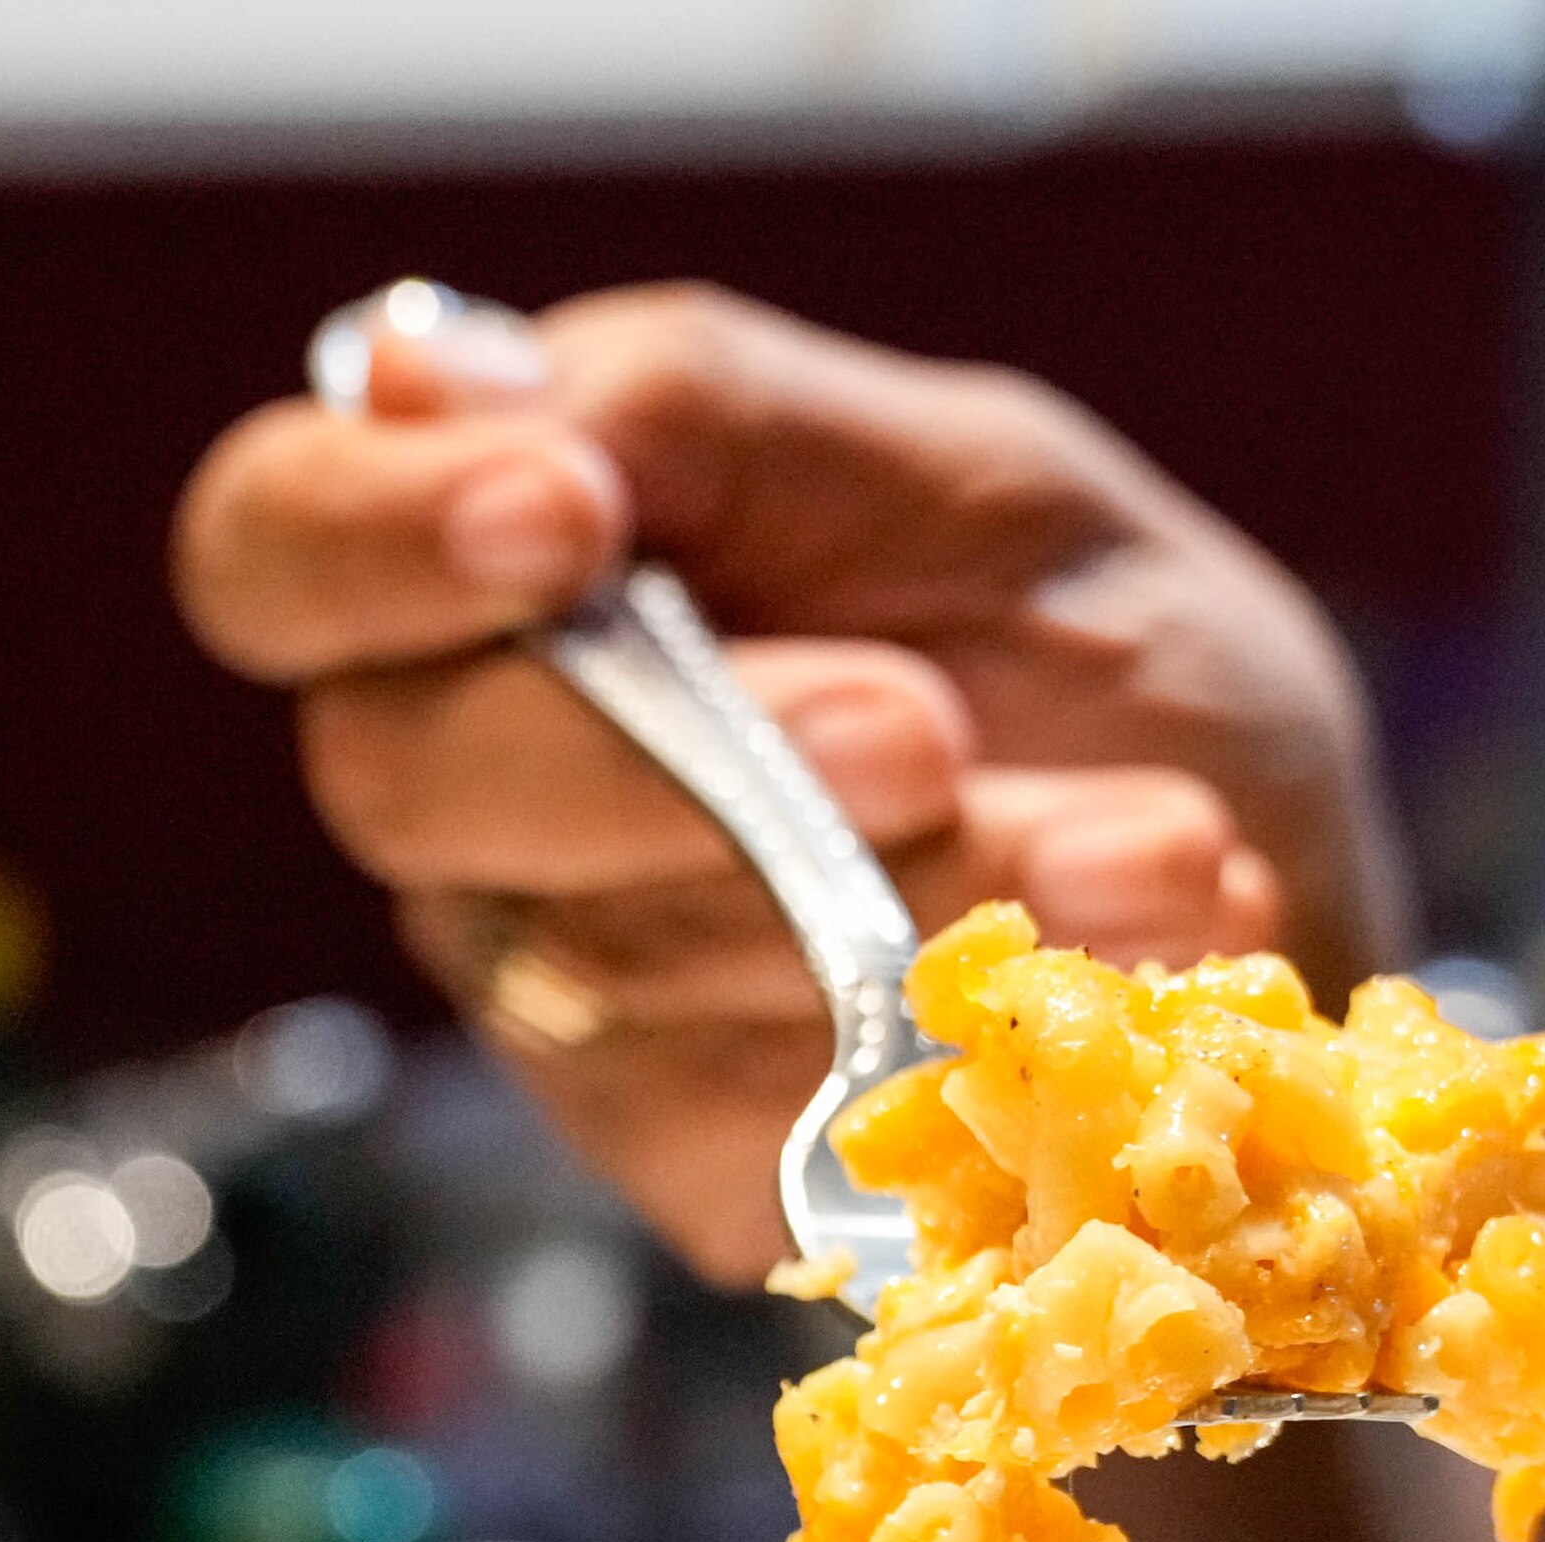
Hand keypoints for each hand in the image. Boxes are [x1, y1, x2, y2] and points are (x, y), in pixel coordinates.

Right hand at [172, 283, 1406, 1276]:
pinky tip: (1143, 945)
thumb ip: (713, 419)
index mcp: (488, 575)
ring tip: (1154, 843)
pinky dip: (976, 1032)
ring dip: (910, 899)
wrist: (1264, 892)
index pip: (279, 547)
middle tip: (922, 732)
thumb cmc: (1088, 649)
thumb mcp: (967, 472)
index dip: (374, 539)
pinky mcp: (684, 1160)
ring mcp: (559, 992)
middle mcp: (468, 791)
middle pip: (412, 779)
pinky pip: (757, 1113)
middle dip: (677, 759)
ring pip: (614, 962)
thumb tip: (442, 379)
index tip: (572, 521)